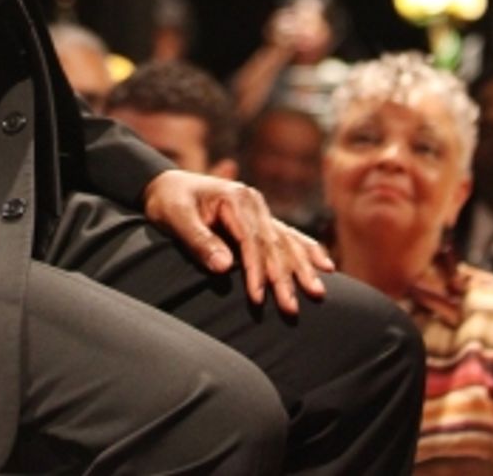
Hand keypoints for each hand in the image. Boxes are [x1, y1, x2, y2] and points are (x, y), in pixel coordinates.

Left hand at [141, 170, 333, 314]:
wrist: (166, 184)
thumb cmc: (168, 201)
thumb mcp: (175, 217)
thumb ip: (199, 240)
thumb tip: (225, 267)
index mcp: (235, 198)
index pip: (251, 240)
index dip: (255, 271)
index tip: (258, 299)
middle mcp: (253, 202)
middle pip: (273, 245)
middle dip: (283, 278)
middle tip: (292, 308)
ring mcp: (260, 210)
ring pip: (285, 242)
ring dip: (302, 269)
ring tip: (317, 293)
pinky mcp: (261, 220)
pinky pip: (288, 236)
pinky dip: (306, 250)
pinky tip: (326, 264)